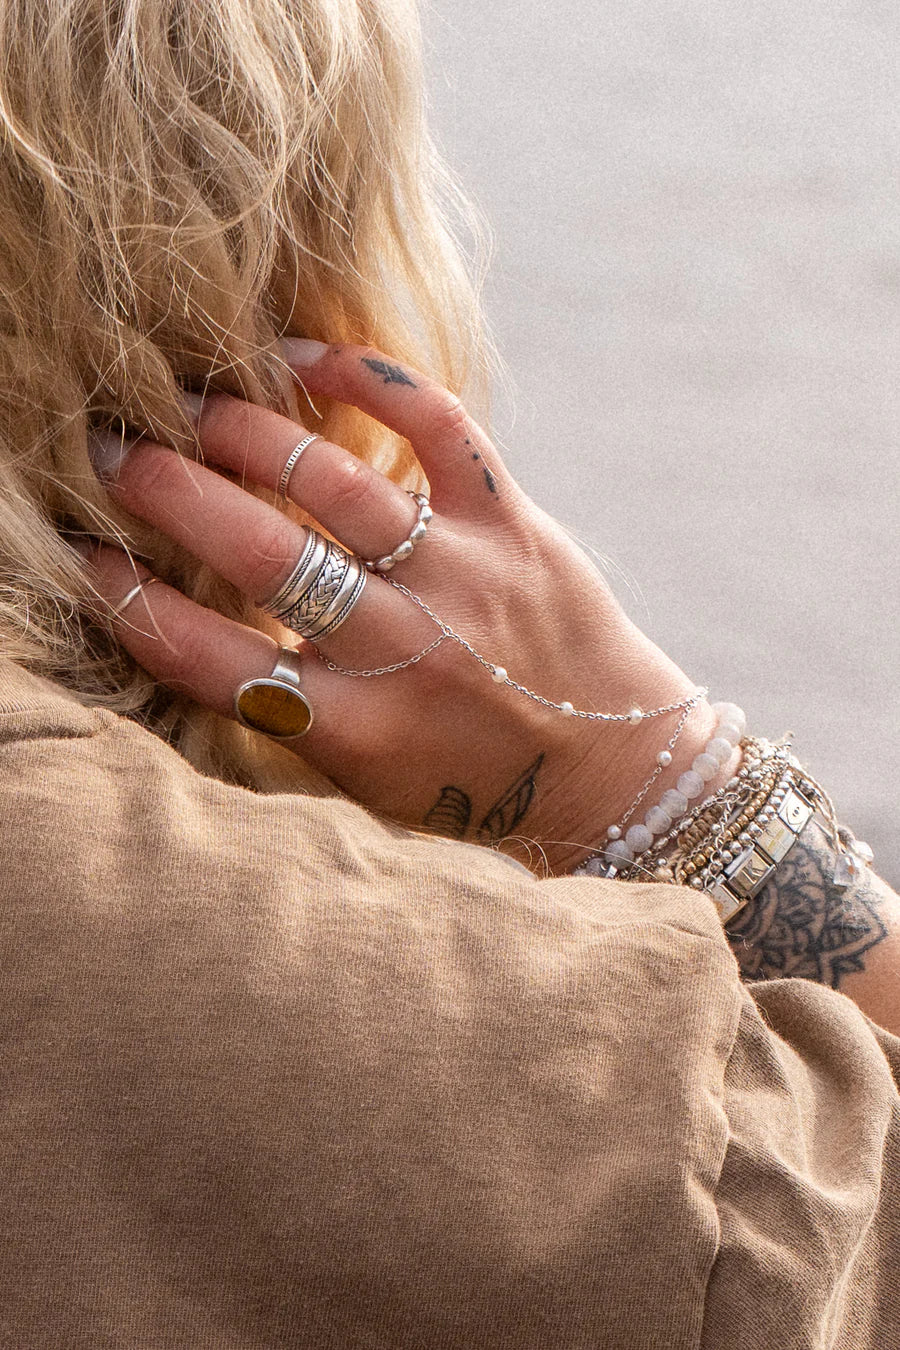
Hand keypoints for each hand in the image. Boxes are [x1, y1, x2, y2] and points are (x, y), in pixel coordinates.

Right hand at [83, 340, 727, 874]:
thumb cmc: (473, 786)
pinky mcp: (515, 526)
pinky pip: (438, 426)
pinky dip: (368, 378)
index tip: (82, 555)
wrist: (616, 776)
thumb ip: (286, 708)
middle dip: (166, 492)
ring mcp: (466, 578)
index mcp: (357, 731)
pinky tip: (300, 357)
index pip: (211, 658)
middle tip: (112, 454)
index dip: (130, 600)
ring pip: (332, 479)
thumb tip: (186, 619)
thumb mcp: (367, 778)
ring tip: (186, 405)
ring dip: (242, 430)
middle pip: (260, 553)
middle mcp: (408, 650)